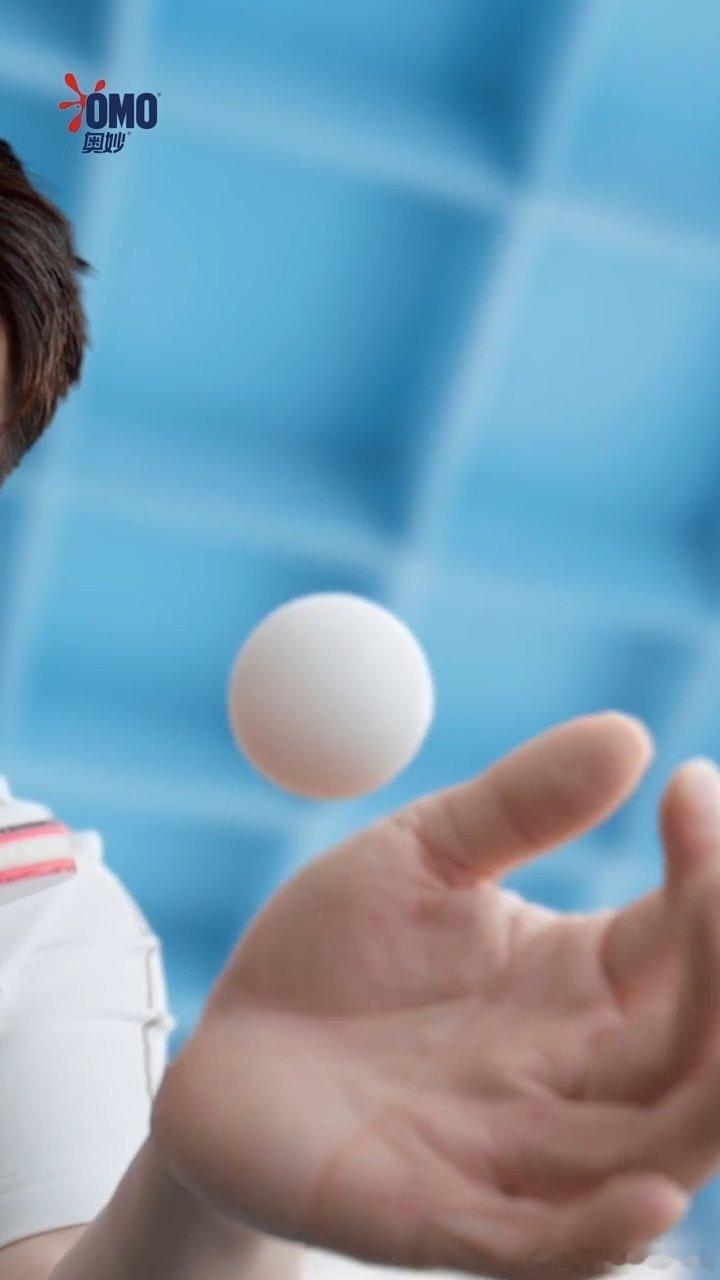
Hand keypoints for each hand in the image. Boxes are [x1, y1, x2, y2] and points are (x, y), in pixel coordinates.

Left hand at [152, 713, 719, 1278]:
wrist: (225, 1046)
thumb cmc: (332, 951)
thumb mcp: (420, 853)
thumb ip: (519, 803)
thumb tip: (632, 734)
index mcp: (577, 981)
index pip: (684, 939)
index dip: (710, 873)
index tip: (692, 783)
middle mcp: (569, 1073)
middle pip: (695, 1050)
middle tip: (712, 884)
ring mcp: (511, 1153)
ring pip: (652, 1150)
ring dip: (709, 1102)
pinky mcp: (435, 1216)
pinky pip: (540, 1241)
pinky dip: (602, 1228)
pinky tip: (651, 1191)